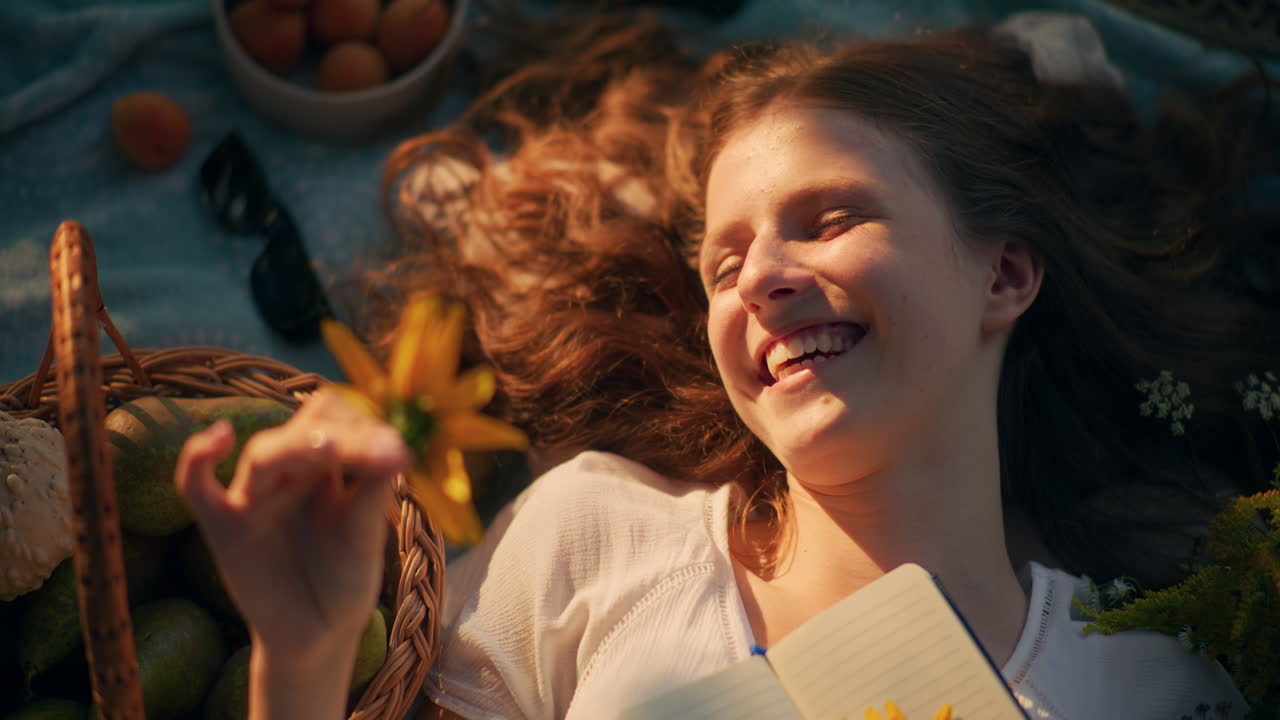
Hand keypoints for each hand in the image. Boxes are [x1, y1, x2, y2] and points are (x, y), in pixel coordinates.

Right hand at [175, 388, 410, 664]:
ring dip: (297, 446)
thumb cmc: (344, 579)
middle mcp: (287, 473)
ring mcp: (252, 497)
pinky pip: (194, 485)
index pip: (333, 417)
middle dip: (337, 436)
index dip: (362, 426)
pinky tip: (220, 437)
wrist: (318, 636)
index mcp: (324, 466)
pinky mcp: (222, 527)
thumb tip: (397, 446)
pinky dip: (196, 457)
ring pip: (263, 454)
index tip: (395, 455)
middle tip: (375, 455)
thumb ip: (373, 491)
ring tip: (332, 449)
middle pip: (301, 428)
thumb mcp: (365, 534)